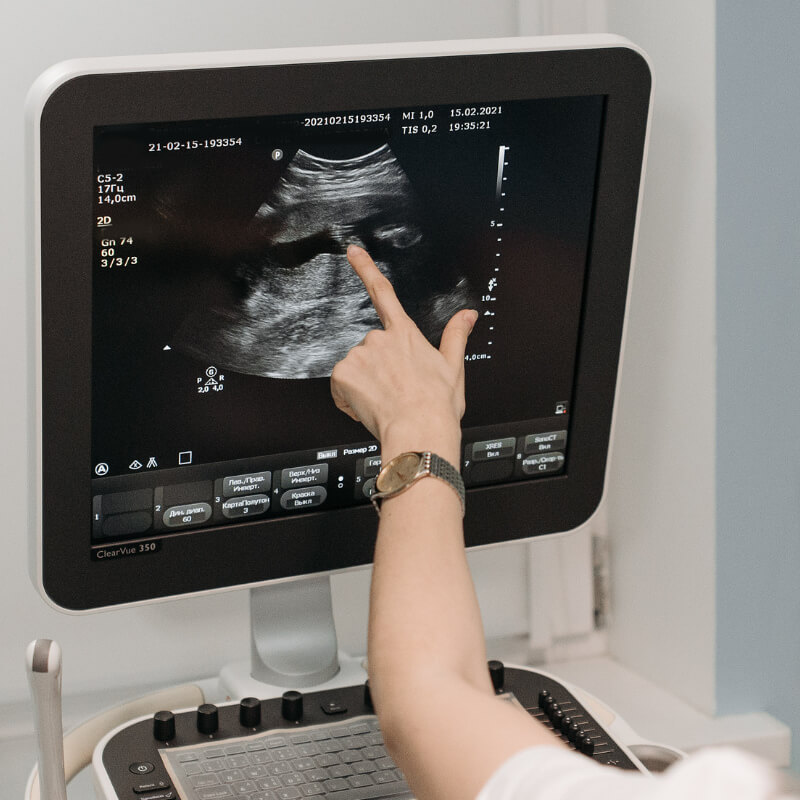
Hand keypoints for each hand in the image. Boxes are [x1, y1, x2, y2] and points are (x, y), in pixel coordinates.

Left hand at [330, 245, 477, 463]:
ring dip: (364, 385)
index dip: (366, 269)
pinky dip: (349, 398)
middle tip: (395, 392)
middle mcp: (380, 339)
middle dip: (376, 368)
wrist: (419, 431)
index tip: (352, 252)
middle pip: (370, 349)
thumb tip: (468, 314)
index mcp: (406, 334)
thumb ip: (456, 335)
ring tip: (385, 403)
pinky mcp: (344, 373)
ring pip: (355, 369)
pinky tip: (368, 408)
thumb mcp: (453, 367)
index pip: (384, 293)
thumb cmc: (437, 405)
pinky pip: (340, 386)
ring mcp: (361, 355)